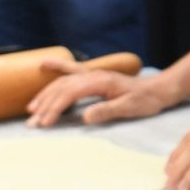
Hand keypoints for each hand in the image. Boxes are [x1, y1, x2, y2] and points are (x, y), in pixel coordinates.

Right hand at [27, 56, 174, 126]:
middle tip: (33, 123)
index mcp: (100, 82)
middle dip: (45, 105)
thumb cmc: (146, 100)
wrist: (158, 90)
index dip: (55, 108)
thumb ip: (108, 111)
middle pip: (62, 88)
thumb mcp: (129, 108)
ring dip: (46, 94)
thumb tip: (86, 117)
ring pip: (62, 81)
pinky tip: (44, 66)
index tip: (45, 123)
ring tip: (32, 110)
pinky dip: (56, 68)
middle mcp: (93, 75)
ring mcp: (92, 74)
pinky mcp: (93, 77)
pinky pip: (70, 70)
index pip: (70, 94)